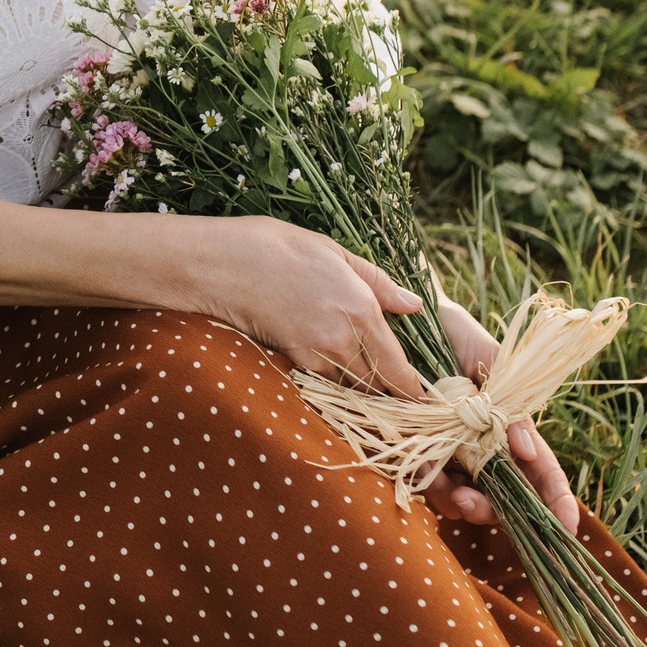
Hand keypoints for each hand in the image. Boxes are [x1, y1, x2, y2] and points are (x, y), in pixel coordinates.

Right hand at [182, 217, 434, 399]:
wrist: (223, 262)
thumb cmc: (279, 247)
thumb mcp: (336, 252)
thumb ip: (379, 283)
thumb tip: (414, 306)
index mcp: (362, 309)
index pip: (399, 369)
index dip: (413, 391)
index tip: (422, 399)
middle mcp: (344, 339)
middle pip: (378, 387)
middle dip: (391, 395)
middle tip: (401, 398)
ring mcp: (316, 354)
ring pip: (351, 389)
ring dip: (362, 391)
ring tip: (370, 388)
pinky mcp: (292, 360)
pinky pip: (324, 383)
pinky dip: (334, 384)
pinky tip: (335, 374)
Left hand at [420, 299, 581, 532]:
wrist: (407, 317)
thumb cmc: (456, 334)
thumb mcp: (491, 360)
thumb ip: (511, 402)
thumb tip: (525, 447)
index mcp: (509, 427)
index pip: (540, 470)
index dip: (557, 500)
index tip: (567, 527)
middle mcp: (482, 446)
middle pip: (501, 497)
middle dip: (491, 510)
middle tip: (470, 502)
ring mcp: (450, 450)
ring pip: (462, 497)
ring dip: (456, 502)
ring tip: (446, 490)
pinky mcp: (416, 446)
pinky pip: (425, 479)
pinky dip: (425, 482)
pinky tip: (419, 468)